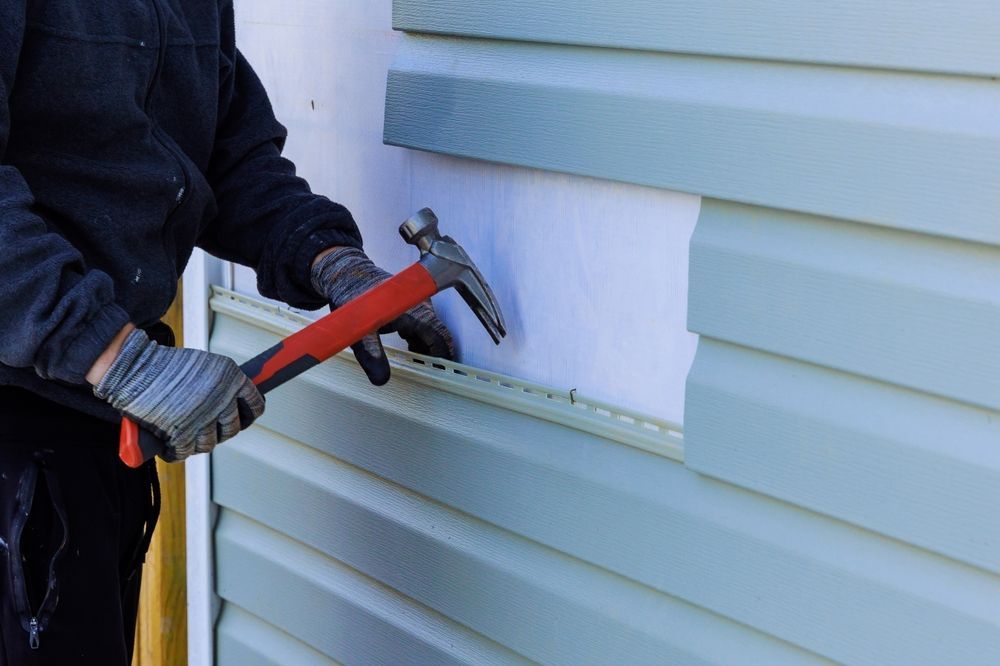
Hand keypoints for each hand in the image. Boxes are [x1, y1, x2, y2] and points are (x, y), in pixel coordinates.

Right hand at [92, 329, 264, 460]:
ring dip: (198, 441)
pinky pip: (185, 452)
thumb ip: (221, 384)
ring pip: (209, 443)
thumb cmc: (166, 365)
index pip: (255, 405)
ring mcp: (203, 419)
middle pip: (232, 428)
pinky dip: (177, 452)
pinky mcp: (181, 435)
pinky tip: (171, 446)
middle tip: (207, 426)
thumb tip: (232, 405)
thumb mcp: (205, 365)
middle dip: (221, 430)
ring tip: (186, 433)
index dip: (248, 414)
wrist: (134, 367)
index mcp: (232, 379)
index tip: (242, 418)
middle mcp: (222, 399)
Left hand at [311, 246, 455, 384]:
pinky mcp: (410, 304)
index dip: (444, 356)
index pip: (440, 337)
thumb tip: (381, 380)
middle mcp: (422, 306)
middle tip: (430, 375)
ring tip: (420, 367)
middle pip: (438, 335)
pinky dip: (419, 340)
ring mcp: (417, 304)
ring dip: (427, 348)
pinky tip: (410, 352)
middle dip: (435, 355)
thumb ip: (371, 356)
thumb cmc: (354, 297)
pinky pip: (422, 325)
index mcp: (416, 311)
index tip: (444, 373)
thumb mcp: (360, 332)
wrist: (346, 274)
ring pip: (430, 330)